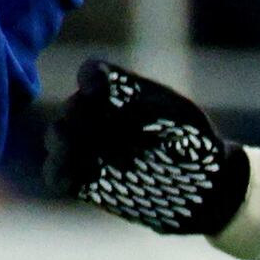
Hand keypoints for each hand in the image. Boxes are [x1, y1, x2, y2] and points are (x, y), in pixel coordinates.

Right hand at [42, 58, 248, 237]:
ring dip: (67, 144)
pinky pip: (55, 175)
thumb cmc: (195, 143)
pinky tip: (88, 176)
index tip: (101, 92)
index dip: (91, 79)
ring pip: (56, 138)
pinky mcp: (85, 182)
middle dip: (82, 118)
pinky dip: (60, 173)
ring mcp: (88, 148)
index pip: (92, 73)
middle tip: (107, 136)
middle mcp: (98, 115)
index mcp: (120, 91)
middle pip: (71, 107)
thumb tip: (115, 113)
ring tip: (93, 157)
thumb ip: (146, 108)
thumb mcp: (179, 117)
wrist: (204, 186)